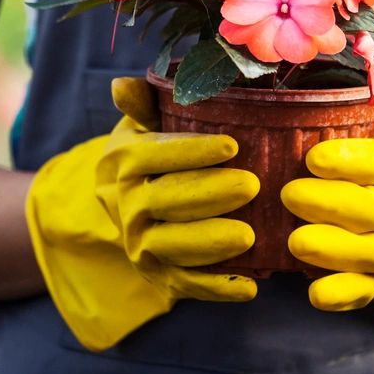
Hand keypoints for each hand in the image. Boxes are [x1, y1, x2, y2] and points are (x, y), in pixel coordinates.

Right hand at [26, 77, 258, 351]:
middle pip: (165, 200)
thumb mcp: (141, 126)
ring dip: (210, 243)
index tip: (231, 145)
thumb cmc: (149, 154)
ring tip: (249, 236)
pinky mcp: (159, 275)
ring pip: (173, 245)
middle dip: (209, 194)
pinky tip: (250, 286)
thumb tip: (122, 84)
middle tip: (251, 186)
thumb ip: (142, 103)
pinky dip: (216, 289)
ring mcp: (141, 243)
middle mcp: (127, 205)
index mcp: (123, 162)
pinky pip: (185, 285)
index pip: (154, 154)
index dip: (191, 150)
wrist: (123, 206)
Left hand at [281, 95, 373, 344]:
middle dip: (330, 204)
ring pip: (369, 253)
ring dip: (332, 250)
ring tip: (296, 242)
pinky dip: (341, 295)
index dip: (352, 161)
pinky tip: (315, 293)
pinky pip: (364, 291)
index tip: (314, 157)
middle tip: (290, 194)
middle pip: (373, 210)